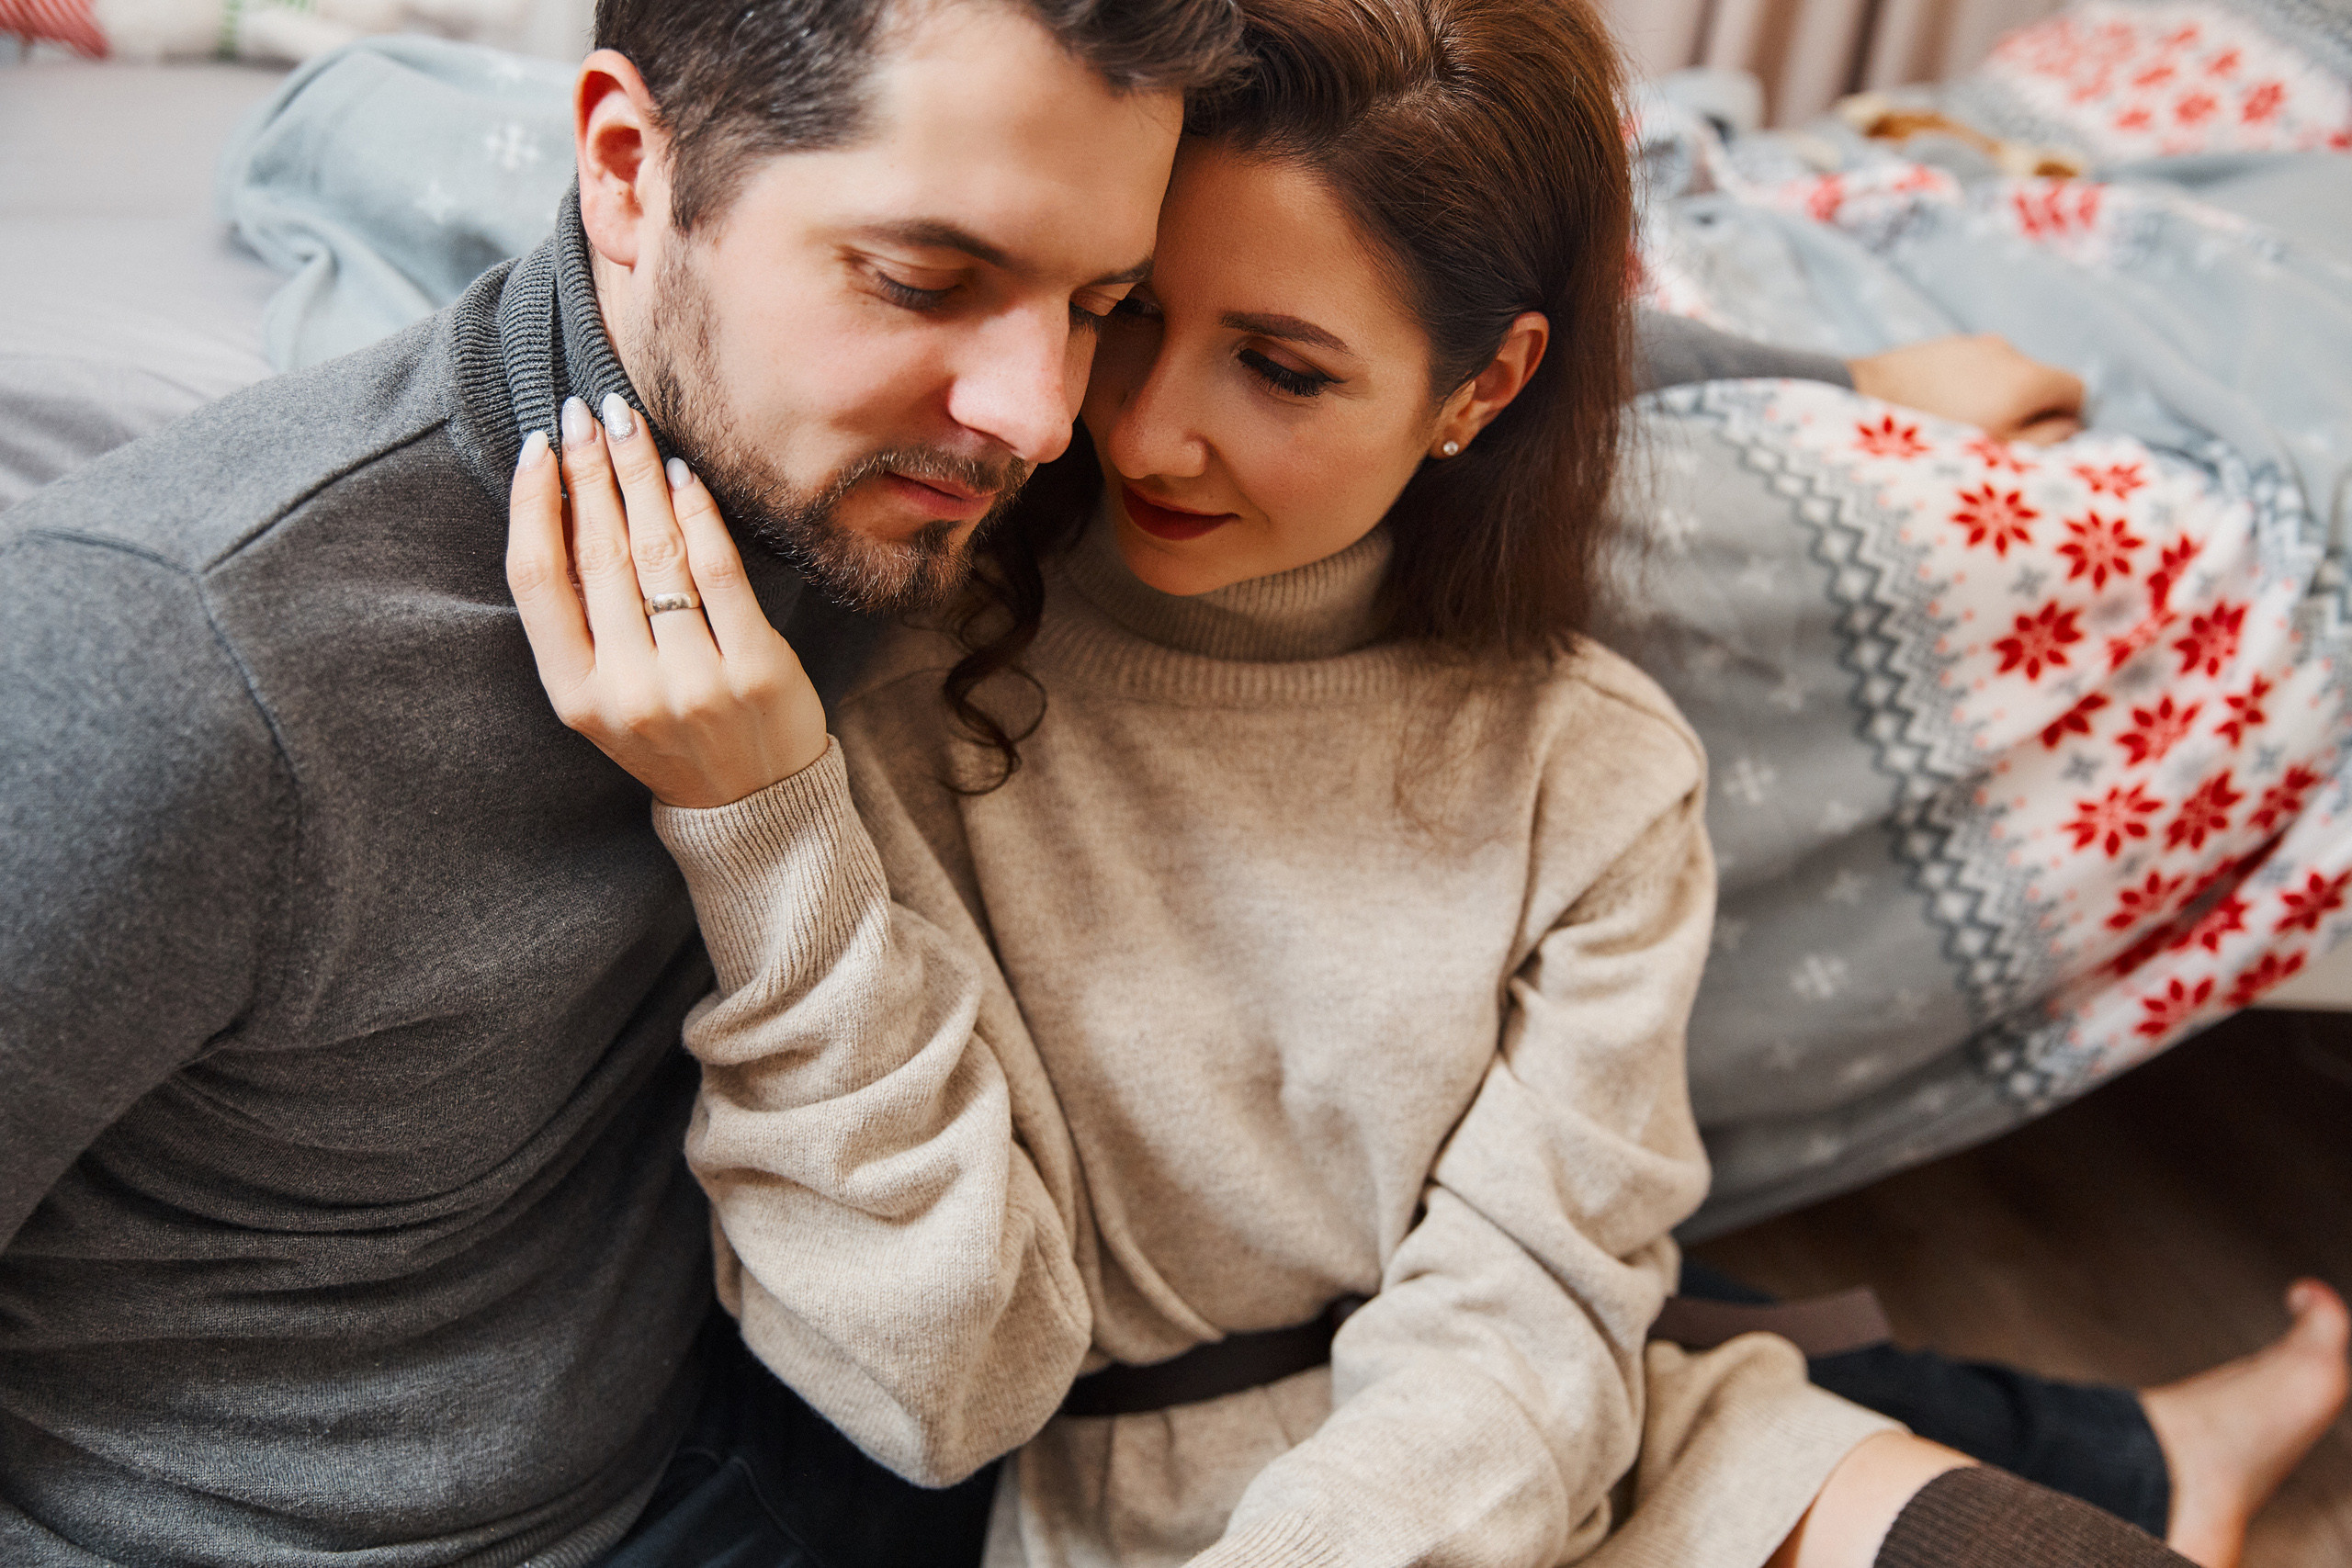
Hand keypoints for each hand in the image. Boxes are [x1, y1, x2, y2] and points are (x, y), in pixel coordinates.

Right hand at [506, 393, 828, 808]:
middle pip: (599, 555)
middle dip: (588, 471)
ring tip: (628, 425)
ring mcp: (696, 681)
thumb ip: (583, 620)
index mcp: (576, 696)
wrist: (755, 806)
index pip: (537, 582)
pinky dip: (699, 515)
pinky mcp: (756, 669)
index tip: (538, 447)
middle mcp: (629, 690)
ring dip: (639, 476)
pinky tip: (682, 474)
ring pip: (657, 554)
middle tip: (583, 411)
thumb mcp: (604, 695)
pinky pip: (720, 573)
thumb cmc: (670, 734)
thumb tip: (563, 503)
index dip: (532, 505)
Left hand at [1847, 334, 2084, 445]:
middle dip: (2028, 412)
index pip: (2076, 391)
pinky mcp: (1935, 347)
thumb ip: (2048, 442)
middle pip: (2037, 383)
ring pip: (2000, 376)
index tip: (2041, 446)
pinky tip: (1933, 415)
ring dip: (1992, 401)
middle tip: (1994, 446)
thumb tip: (2073, 427)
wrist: (1855, 407)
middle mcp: (2005, 350)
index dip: (2068, 421)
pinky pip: (1966, 370)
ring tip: (1958, 433)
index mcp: (2028, 377)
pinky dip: (1963, 390)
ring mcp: (1968, 343)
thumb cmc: (1933, 443)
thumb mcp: (1999, 457)